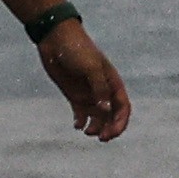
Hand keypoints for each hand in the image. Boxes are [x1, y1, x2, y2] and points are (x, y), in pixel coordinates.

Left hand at [39, 18, 130, 141]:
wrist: (56, 39)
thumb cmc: (77, 49)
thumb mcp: (91, 68)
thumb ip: (99, 88)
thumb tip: (106, 110)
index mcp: (112, 82)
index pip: (122, 107)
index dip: (120, 122)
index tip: (112, 133)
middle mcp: (103, 90)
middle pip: (111, 115)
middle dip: (109, 128)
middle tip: (101, 138)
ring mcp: (88, 93)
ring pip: (97, 117)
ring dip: (95, 127)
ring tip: (87, 132)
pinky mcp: (74, 95)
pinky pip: (80, 114)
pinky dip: (80, 122)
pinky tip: (77, 125)